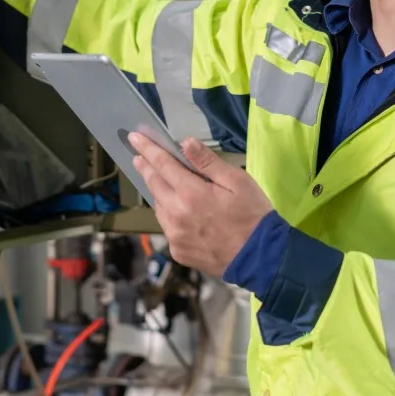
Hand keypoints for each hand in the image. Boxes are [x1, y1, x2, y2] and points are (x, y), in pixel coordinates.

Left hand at [131, 134, 273, 277]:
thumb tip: (185, 142)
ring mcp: (175, 235)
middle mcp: (176, 214)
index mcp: (191, 193)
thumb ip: (208, 162)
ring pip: (158, 207)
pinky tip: (176, 210)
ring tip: (157, 180)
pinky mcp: (178, 251)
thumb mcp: (236, 181)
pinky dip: (168, 214)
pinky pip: (167, 226)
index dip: (148, 149)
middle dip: (145, 168)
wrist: (260, 258)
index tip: (134, 138)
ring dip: (157, 191)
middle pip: (154, 185)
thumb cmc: (252, 213)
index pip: (162, 164)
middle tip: (138, 156)